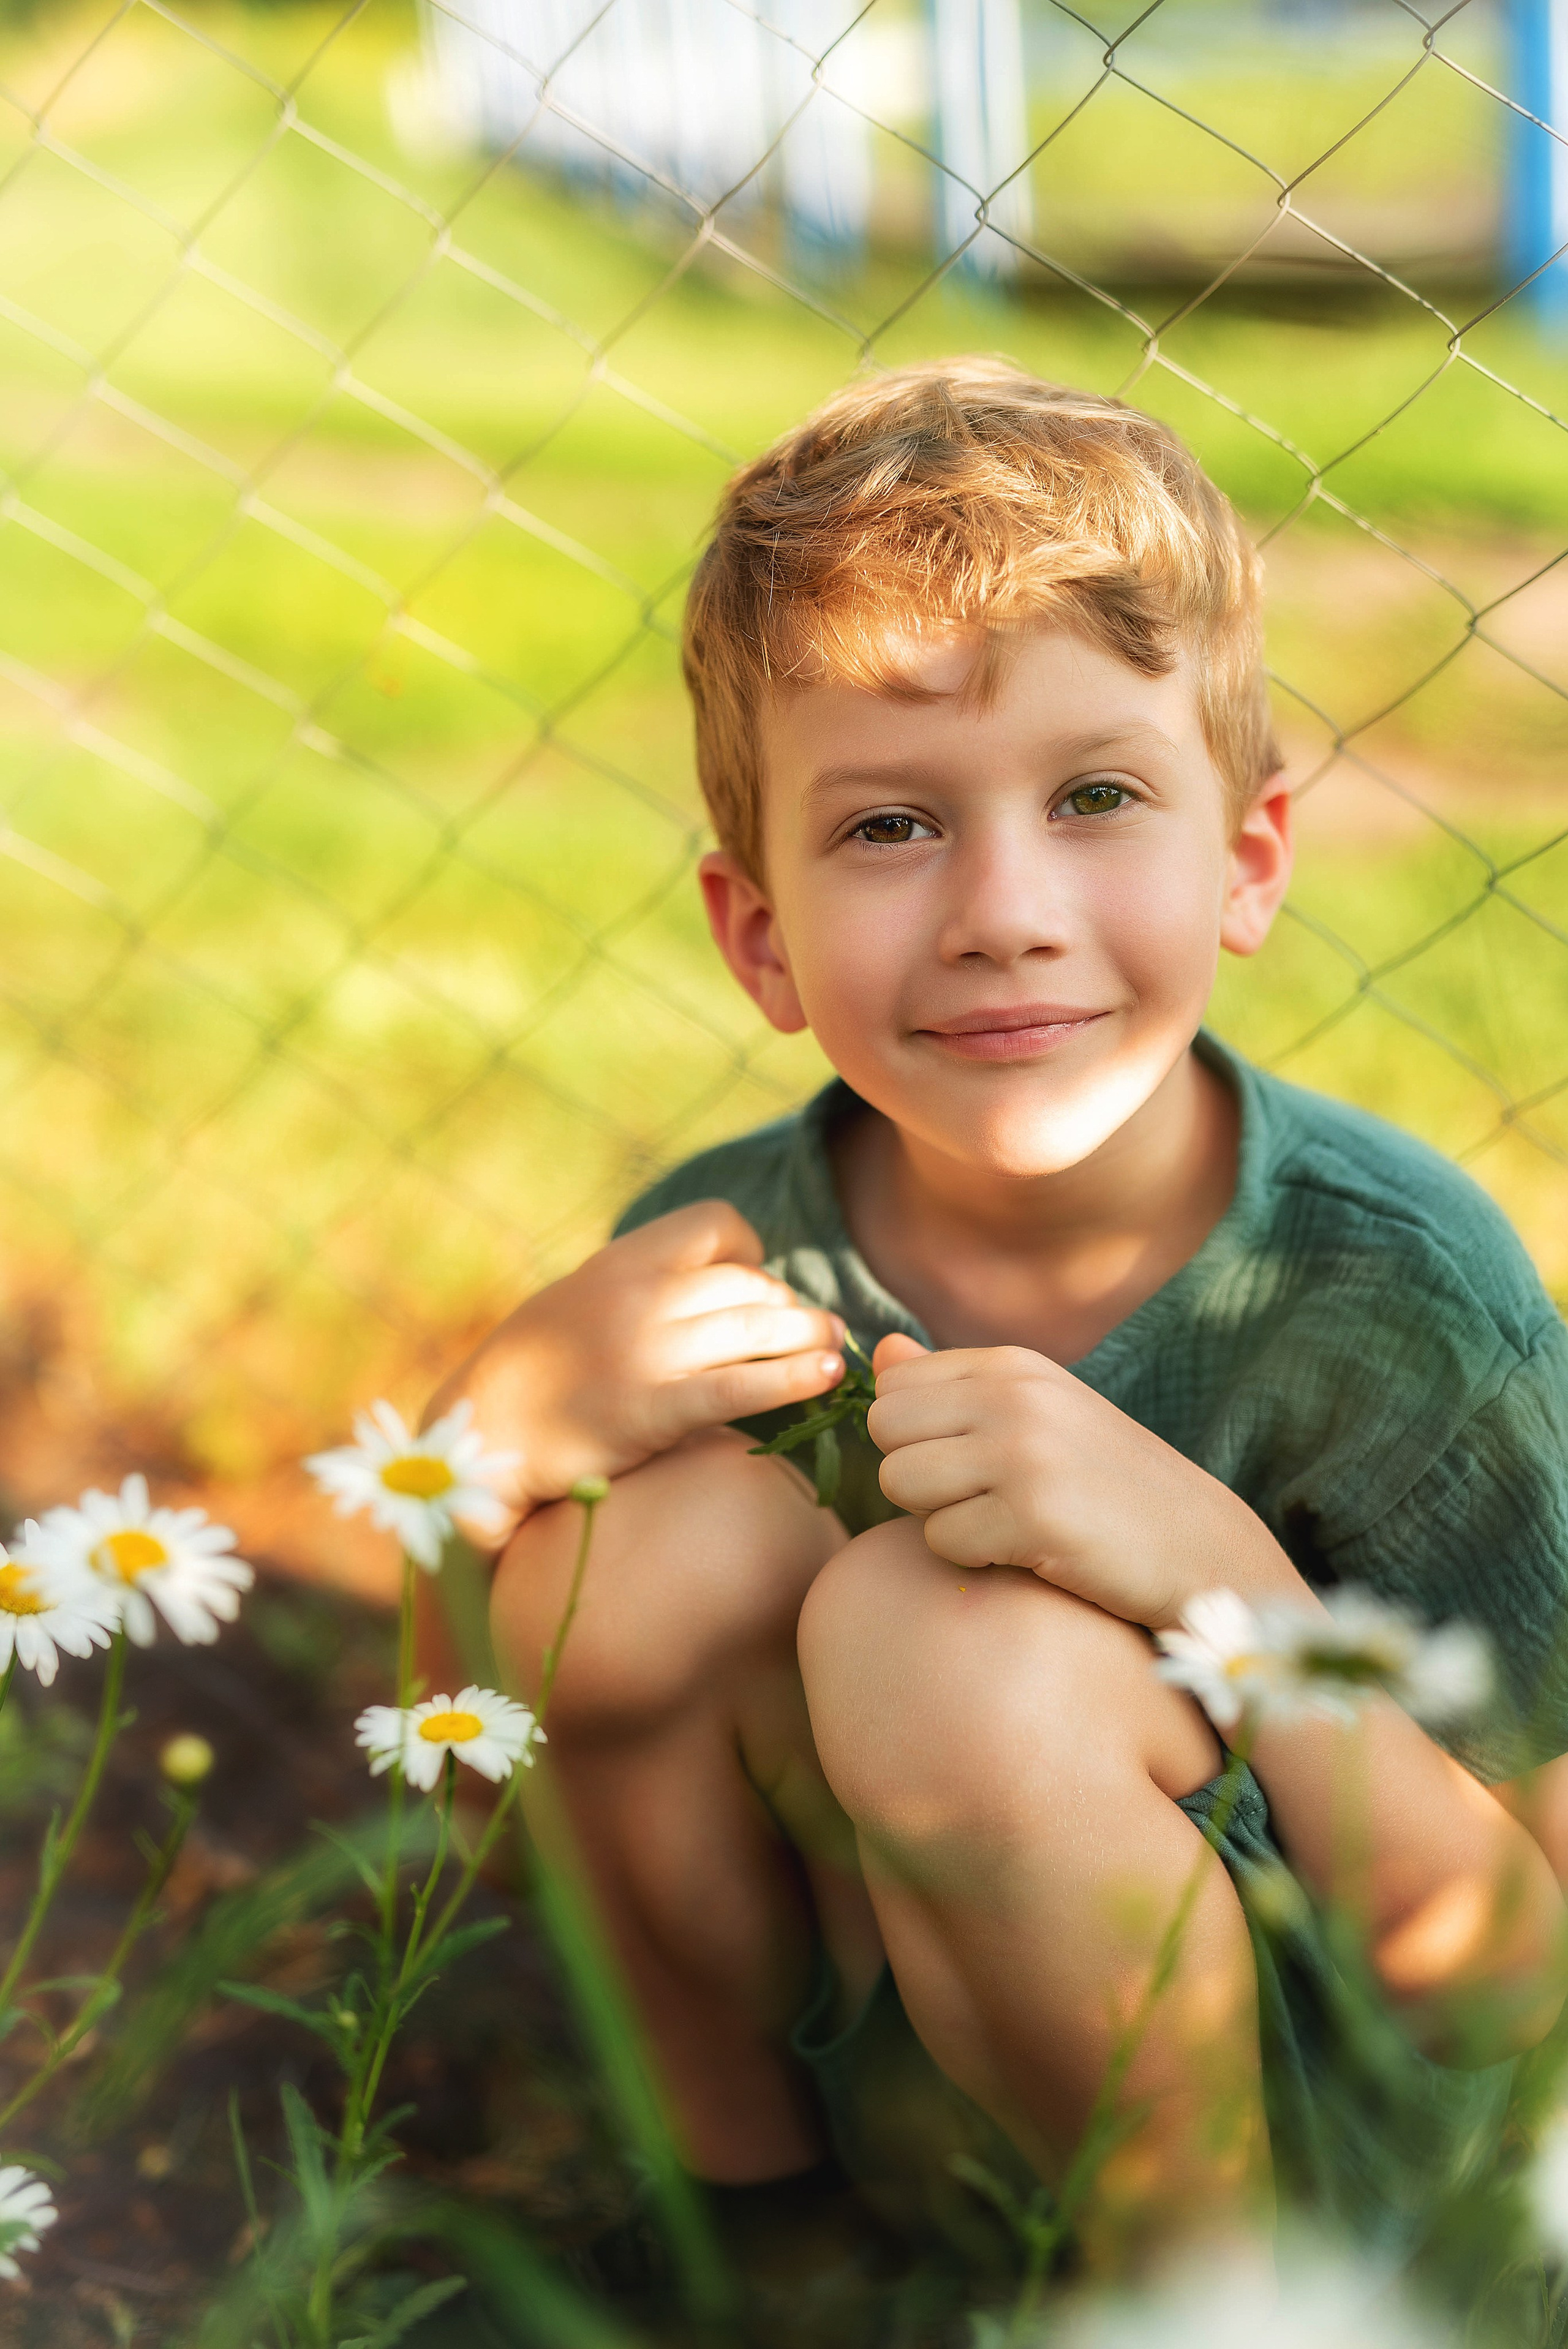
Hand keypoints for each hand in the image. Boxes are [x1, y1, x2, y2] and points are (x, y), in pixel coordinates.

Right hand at [425, 1202, 845, 1541]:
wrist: (480, 1433)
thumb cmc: (534, 1377)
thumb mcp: (580, 1307)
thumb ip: (638, 1293)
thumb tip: (706, 1295)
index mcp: (620, 1263)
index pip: (713, 1225)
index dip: (750, 1252)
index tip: (757, 1282)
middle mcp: (636, 1296)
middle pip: (746, 1283)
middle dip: (786, 1306)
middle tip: (809, 1332)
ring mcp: (644, 1351)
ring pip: (754, 1325)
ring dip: (807, 1336)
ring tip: (834, 1351)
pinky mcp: (651, 1410)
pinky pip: (739, 1385)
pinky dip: (793, 1378)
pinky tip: (827, 1379)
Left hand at [867, 1336, 1294, 1630]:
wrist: (1201, 1548)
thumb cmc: (1109, 1485)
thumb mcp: (1039, 1413)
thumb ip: (953, 1385)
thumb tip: (879, 1353)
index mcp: (1013, 1365)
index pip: (892, 1385)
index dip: (913, 1433)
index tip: (965, 1459)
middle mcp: (1014, 1396)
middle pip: (884, 1431)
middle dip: (915, 1474)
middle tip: (978, 1498)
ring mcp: (1023, 1453)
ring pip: (900, 1484)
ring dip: (939, 1517)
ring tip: (1001, 1523)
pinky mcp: (1032, 1518)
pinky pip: (940, 1541)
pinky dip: (972, 1558)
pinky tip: (1024, 1552)